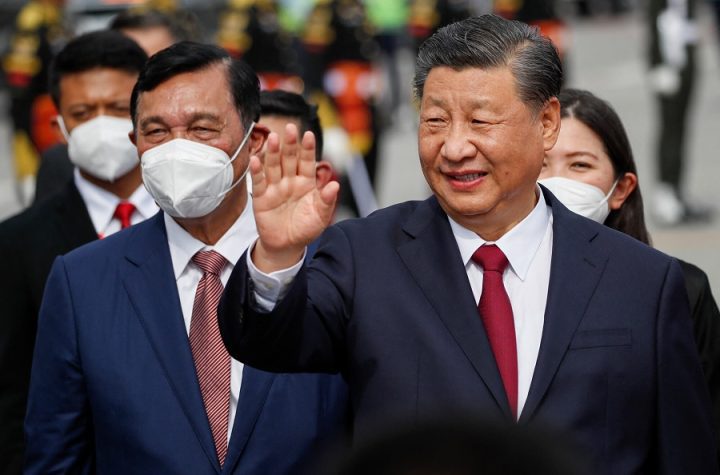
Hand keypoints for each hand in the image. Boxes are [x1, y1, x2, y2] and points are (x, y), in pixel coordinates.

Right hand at [250, 123, 338, 271]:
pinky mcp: (261, 198)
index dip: (307, 148)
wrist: (287, 246)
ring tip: (273, 138)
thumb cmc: (305, 229)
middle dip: (290, 144)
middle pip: (289, 159)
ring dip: (272, 152)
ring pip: (273, 166)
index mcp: (306, 183)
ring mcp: (275, 188)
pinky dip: (257, 172)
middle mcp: (290, 181)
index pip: (307, 162)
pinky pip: (259, 182)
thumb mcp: (321, 217)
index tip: (308, 134)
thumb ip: (327, 201)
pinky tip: (255, 160)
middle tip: (290, 128)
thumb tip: (335, 185)